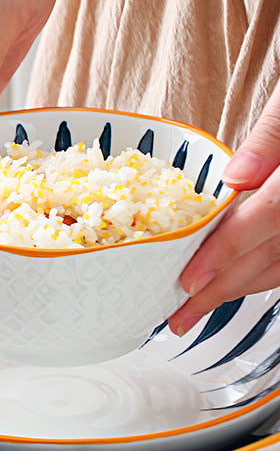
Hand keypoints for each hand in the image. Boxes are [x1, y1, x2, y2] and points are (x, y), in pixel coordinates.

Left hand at [168, 80, 279, 335]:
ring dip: (242, 290)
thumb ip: (274, 134)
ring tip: (200, 309)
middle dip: (222, 290)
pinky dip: (268, 276)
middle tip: (180, 316)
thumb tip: (237, 177)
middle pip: (275, 255)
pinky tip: (241, 285)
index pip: (271, 217)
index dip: (227, 252)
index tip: (190, 280)